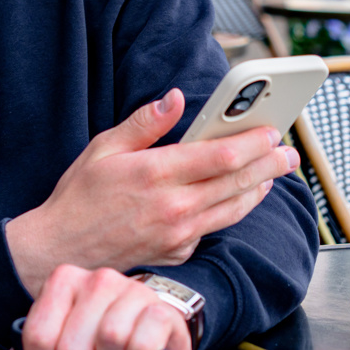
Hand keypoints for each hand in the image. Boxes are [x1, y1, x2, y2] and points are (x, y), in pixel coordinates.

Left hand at [0, 265, 191, 349]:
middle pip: (72, 348)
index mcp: (63, 280)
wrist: (152, 329)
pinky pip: (142, 345)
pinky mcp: (162, 311)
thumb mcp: (56, 347)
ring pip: (109, 341)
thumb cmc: (96, 338)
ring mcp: (131, 291)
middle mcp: (97, 278)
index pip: (37, 338)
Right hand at [5, 88, 298, 295]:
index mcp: (155, 174)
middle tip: (288, 152)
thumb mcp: (103, 149)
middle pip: (237, 182)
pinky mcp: (178, 252)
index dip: (252, 142)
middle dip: (269, 164)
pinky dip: (231, 210)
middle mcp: (174, 206)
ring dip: (259, 189)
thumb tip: (174, 98)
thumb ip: (144, 123)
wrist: (61, 248)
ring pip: (233, 209)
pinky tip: (238, 198)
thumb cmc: (80, 195)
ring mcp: (179, 234)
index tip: (270, 130)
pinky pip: (213, 228)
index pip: (220, 156)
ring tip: (273, 174)